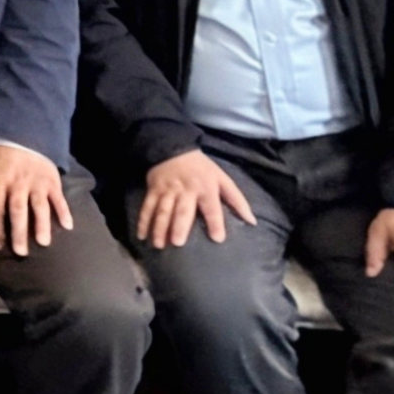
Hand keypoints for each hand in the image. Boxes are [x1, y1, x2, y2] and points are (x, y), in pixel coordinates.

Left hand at [0, 142, 71, 257]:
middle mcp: (18, 183)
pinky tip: (68, 226)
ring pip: (39, 206)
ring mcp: (37, 182)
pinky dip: (64, 211)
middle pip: (18, 210)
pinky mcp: (52, 180)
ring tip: (43, 243)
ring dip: (42, 225)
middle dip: (19, 232)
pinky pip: (59, 197)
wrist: (22, 136)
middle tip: (21, 252)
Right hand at [135, 150, 257, 249]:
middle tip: (178, 243)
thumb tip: (252, 221)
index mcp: (206, 188)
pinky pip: (147, 207)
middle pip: (182, 210)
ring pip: (162, 210)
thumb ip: (236, 200)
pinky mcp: (153, 190)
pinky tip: (141, 236)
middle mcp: (186, 190)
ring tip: (159, 245)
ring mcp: (168, 190)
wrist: (174, 148)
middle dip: (179, 226)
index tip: (217, 238)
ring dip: (159, 228)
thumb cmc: (202, 169)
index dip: (215, 221)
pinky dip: (143, 221)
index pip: (212, 207)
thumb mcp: (222, 179)